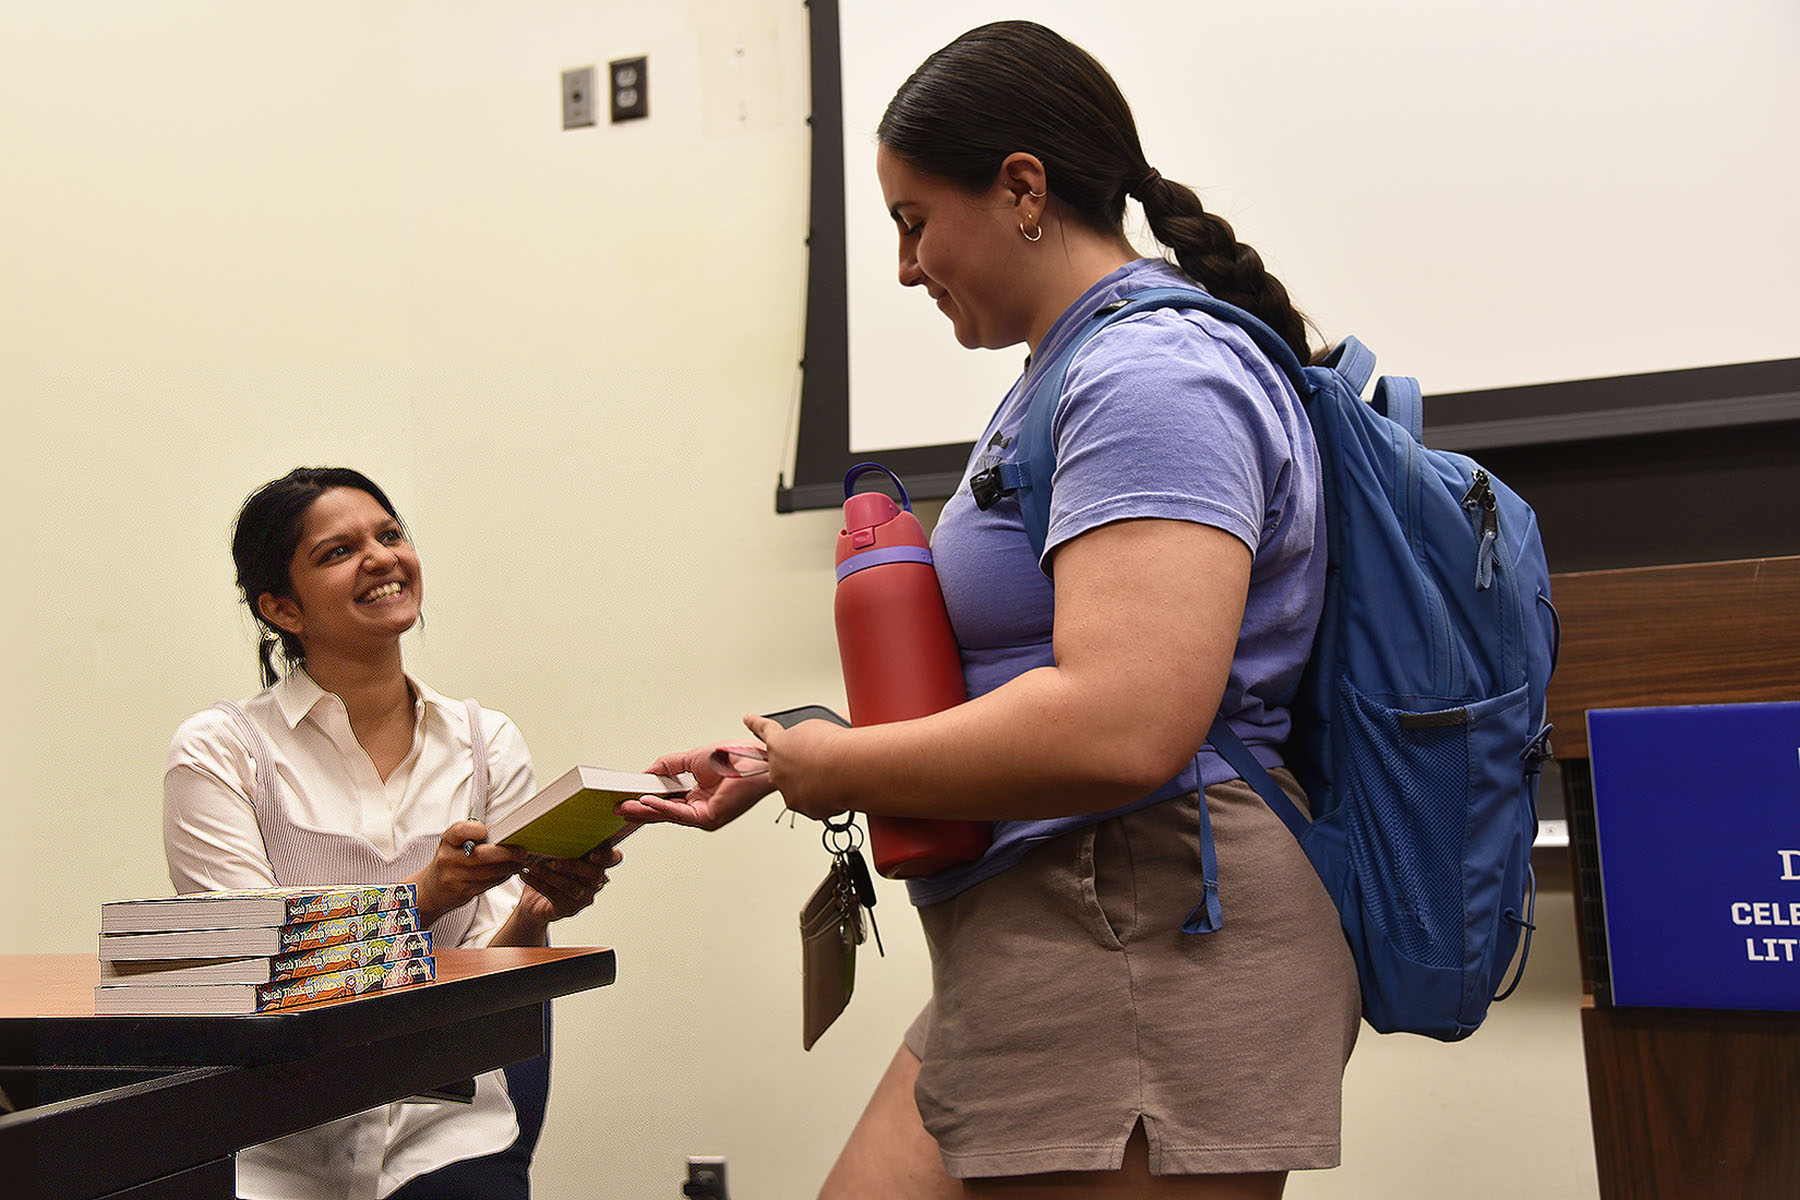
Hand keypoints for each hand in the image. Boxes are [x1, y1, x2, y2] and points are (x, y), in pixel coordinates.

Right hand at [409, 820, 525, 924]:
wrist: (431, 889)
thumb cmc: (448, 861)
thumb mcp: (454, 843)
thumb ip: (474, 835)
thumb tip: (503, 829)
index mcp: (448, 841)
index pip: (460, 831)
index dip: (477, 830)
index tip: (492, 831)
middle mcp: (448, 859)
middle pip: (481, 855)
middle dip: (506, 853)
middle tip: (521, 851)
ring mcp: (454, 877)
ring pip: (489, 872)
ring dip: (508, 867)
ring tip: (519, 861)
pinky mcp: (463, 891)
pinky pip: (488, 884)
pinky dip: (502, 877)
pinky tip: (508, 871)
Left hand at [515, 843, 620, 923]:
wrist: (534, 900)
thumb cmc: (549, 870)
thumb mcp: (558, 852)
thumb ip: (564, 842)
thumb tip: (555, 825)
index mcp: (597, 862)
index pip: (614, 858)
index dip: (608, 856)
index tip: (594, 854)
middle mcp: (595, 881)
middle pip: (594, 874)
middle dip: (572, 866)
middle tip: (552, 861)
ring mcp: (584, 897)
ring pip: (571, 886)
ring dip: (549, 875)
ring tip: (533, 866)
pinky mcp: (569, 908)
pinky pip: (555, 896)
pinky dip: (538, 884)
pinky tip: (526, 875)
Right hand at [613, 742, 775, 830]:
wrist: (758, 759)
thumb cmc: (737, 758)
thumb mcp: (691, 758)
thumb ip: (666, 766)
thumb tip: (645, 772)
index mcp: (697, 795)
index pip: (665, 800)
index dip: (645, 799)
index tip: (627, 796)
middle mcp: (700, 808)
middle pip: (663, 811)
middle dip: (639, 810)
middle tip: (619, 807)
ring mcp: (704, 815)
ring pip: (668, 815)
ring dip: (645, 811)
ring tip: (625, 807)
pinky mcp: (709, 817)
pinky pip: (680, 814)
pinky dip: (661, 807)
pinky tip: (647, 802)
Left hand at [742, 713, 854, 821]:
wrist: (848, 769)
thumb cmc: (833, 746)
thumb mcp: (816, 727)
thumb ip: (805, 735)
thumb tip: (812, 740)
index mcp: (778, 744)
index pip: (765, 731)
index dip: (756, 724)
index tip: (747, 719)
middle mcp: (778, 770)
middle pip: (786, 765)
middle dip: (801, 762)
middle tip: (822, 759)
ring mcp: (789, 791)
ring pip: (801, 785)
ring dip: (814, 780)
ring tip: (834, 772)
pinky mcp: (804, 808)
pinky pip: (813, 801)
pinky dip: (824, 795)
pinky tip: (836, 785)